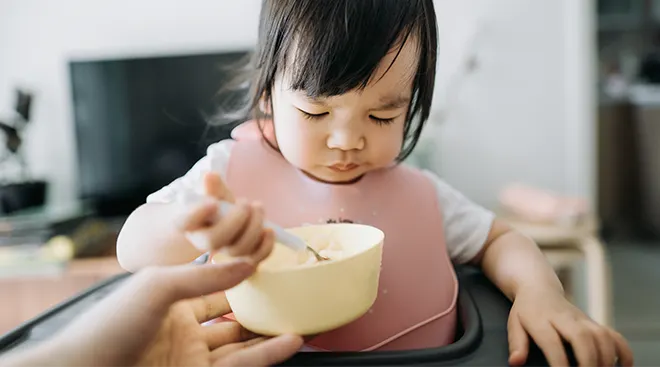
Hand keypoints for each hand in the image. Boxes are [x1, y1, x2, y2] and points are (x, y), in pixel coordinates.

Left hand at [3, 260, 302, 366]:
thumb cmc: (109, 324)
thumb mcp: (158, 286)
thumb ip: (205, 276)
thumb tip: (248, 264)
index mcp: (172, 299)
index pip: (215, 285)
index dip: (240, 276)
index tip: (268, 265)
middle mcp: (184, 328)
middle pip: (232, 316)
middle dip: (259, 308)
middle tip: (289, 298)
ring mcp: (191, 356)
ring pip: (241, 344)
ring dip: (269, 335)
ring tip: (299, 322)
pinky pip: (239, 364)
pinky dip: (266, 355)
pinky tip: (289, 343)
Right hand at [178, 172, 273, 262]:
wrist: (226, 221)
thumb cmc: (218, 205)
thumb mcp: (214, 193)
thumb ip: (213, 186)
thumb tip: (210, 176)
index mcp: (188, 223)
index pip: (185, 222)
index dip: (197, 214)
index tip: (213, 202)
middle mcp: (202, 242)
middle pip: (214, 241)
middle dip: (235, 221)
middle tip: (245, 202)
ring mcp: (223, 251)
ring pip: (237, 250)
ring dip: (253, 228)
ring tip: (258, 208)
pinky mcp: (243, 257)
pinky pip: (254, 259)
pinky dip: (265, 247)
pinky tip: (269, 230)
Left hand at [507, 287, 632, 366]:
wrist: (538, 288)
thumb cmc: (525, 311)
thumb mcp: (514, 324)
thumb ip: (516, 344)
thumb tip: (515, 362)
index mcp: (541, 319)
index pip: (552, 342)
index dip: (559, 362)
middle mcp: (565, 317)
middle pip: (582, 337)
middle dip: (588, 361)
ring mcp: (582, 319)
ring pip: (601, 335)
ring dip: (606, 358)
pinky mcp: (594, 322)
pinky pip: (614, 335)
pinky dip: (623, 351)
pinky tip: (623, 366)